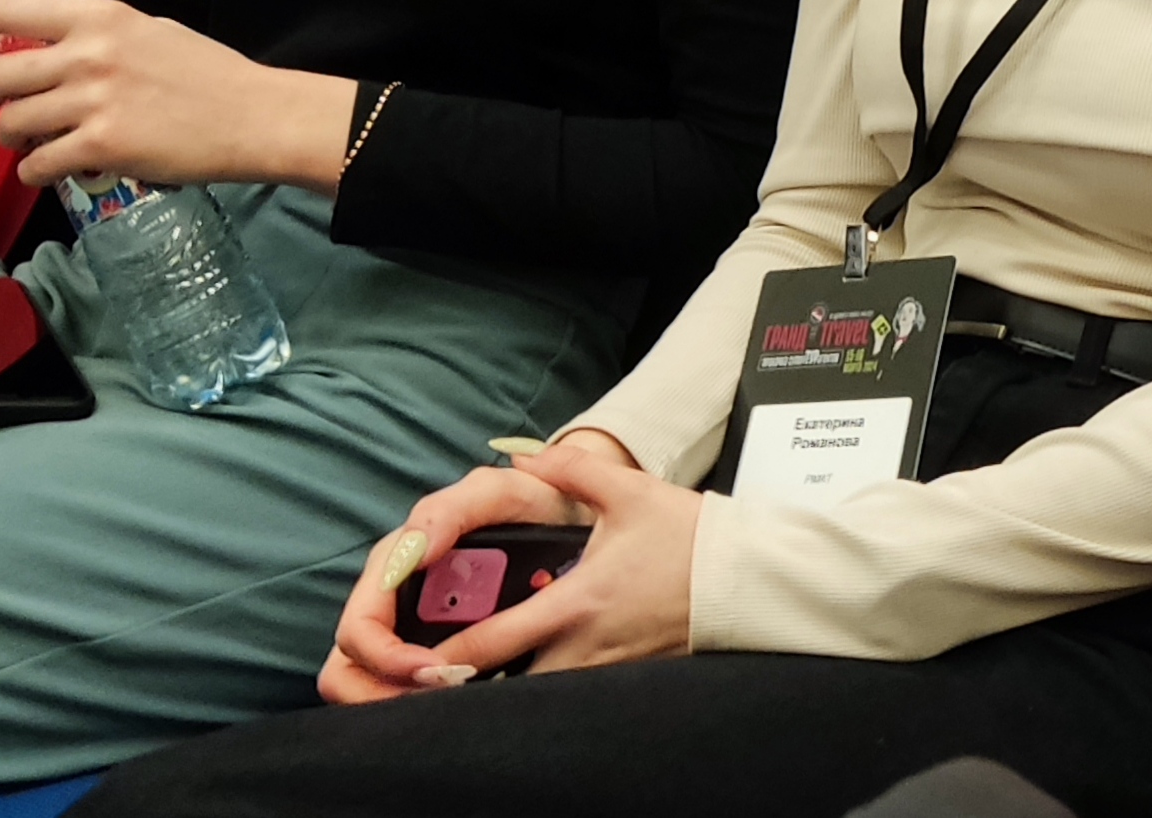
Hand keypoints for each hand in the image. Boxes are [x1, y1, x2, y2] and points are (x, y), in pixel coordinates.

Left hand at [0, 0, 354, 188]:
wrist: (254, 116)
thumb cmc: (209, 72)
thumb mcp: (152, 30)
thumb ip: (100, 34)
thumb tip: (52, 45)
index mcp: (100, 18)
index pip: (6, 9)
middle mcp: (87, 55)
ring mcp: (92, 103)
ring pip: (8, 125)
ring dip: (12, 137)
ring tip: (33, 139)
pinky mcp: (100, 147)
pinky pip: (35, 165)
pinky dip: (35, 172)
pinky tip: (51, 168)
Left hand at [324, 433, 691, 702]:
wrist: (744, 576)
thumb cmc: (688, 536)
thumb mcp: (629, 492)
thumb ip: (573, 469)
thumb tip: (526, 456)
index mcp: (574, 603)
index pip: (490, 642)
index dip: (443, 654)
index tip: (407, 657)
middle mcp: (582, 647)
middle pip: (501, 689)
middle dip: (462, 686)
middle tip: (426, 678)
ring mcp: (602, 668)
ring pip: (533, 697)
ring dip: (500, 689)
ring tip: (466, 679)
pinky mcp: (622, 675)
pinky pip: (567, 693)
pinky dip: (538, 689)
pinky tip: (524, 675)